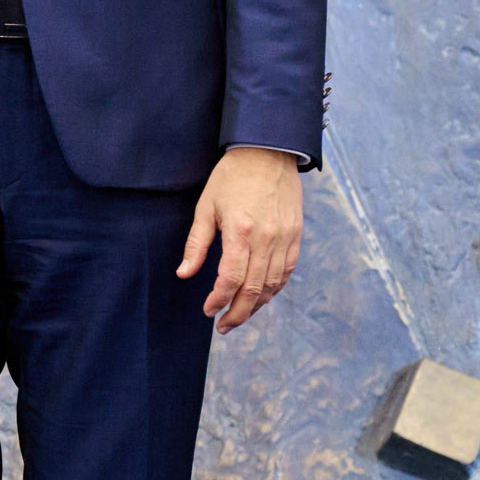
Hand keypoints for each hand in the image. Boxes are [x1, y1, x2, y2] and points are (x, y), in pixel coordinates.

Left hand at [179, 146, 303, 333]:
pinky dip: (274, 289)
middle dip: (238, 313)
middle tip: (223, 326)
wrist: (267, 153)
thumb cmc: (230, 177)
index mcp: (241, 230)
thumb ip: (196, 244)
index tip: (208, 311)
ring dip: (256, 305)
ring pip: (273, 285)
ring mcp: (285, 238)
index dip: (219, 300)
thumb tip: (183, 274)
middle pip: (254, 289)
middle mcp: (267, 238)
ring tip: (239, 315)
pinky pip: (287, 271)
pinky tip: (260, 296)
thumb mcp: (205, 206)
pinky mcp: (296, 236)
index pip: (231, 278)